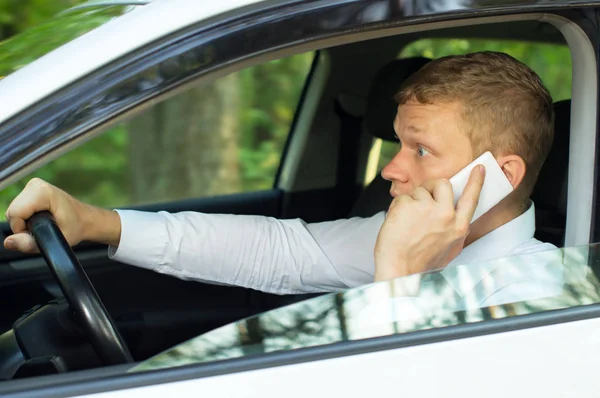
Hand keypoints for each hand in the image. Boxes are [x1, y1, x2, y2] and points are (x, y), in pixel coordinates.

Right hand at [3, 178, 120, 252]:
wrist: (85, 219)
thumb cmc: (75, 228)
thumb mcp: (55, 240)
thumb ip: (30, 243)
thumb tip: (9, 242)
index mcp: (43, 192)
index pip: (15, 214)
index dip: (22, 229)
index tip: (40, 232)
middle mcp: (36, 185)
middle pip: (12, 212)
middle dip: (22, 226)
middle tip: (43, 229)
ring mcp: (33, 186)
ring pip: (12, 211)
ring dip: (23, 223)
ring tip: (43, 224)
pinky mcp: (31, 189)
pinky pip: (17, 209)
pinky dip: (24, 218)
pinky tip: (40, 219)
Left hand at [374, 165, 484, 281]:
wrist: (399, 272)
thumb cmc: (421, 264)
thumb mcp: (449, 249)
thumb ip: (454, 229)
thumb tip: (455, 213)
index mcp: (458, 228)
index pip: (471, 199)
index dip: (476, 182)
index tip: (479, 168)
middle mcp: (446, 216)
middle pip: (442, 184)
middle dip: (431, 188)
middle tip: (421, 202)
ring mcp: (426, 209)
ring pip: (420, 190)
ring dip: (411, 202)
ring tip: (407, 223)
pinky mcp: (407, 205)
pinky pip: (403, 197)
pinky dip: (397, 207)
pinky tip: (397, 223)